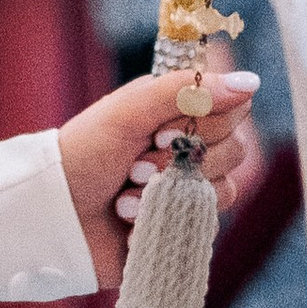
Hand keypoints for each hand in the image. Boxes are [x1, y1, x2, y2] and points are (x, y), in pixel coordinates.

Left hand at [55, 65, 261, 286]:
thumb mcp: (128, 111)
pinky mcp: (183, 224)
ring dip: (169, 194)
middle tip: (135, 167)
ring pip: (224, 190)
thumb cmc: (84, 153)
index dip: (205, 123)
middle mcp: (190, 146)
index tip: (158, 132)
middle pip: (236, 150)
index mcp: (179, 111)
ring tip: (126, 199)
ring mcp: (189, 188)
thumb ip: (185, 90)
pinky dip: (164, 222)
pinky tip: (131, 224)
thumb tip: (252, 81)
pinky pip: (204, 225)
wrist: (54, 214)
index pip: (233, 109)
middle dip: (179, 162)